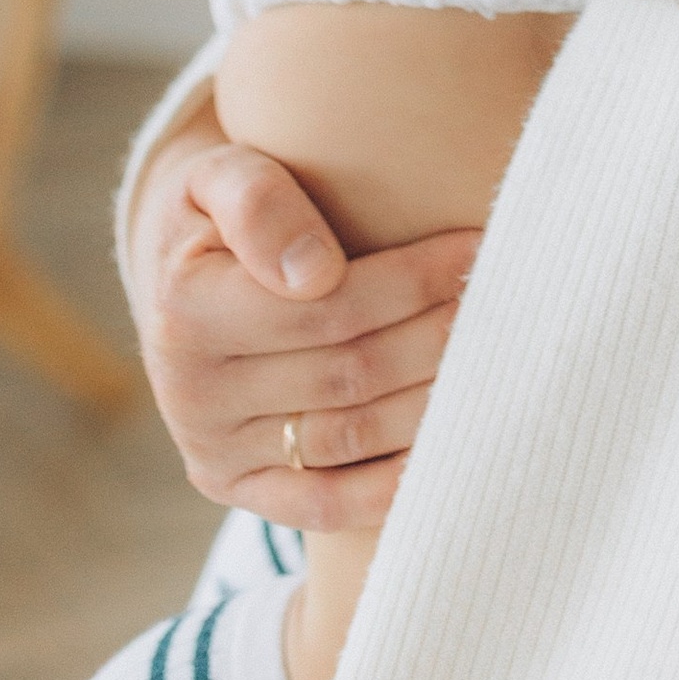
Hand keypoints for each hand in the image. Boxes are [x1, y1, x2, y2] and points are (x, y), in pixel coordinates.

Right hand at [127, 112, 479, 531]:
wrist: (176, 269)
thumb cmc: (218, 207)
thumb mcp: (220, 175)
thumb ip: (258, 203)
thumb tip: (314, 273)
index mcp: (185, 312)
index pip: (329, 308)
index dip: (412, 282)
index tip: (476, 251)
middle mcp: (192, 394)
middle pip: (349, 372)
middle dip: (435, 336)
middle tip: (502, 303)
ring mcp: (212, 451)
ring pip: (349, 437)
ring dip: (430, 403)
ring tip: (493, 361)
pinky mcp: (233, 487)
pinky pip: (321, 504)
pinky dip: (388, 487)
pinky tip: (448, 449)